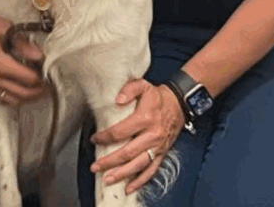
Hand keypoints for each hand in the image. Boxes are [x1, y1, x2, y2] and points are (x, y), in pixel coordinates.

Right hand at [0, 6, 45, 104]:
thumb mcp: (4, 28)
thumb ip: (22, 44)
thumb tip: (37, 55)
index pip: (26, 78)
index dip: (41, 77)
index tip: (47, 72)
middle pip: (21, 93)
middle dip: (37, 90)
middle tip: (47, 84)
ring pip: (12, 99)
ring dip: (27, 97)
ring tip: (37, 89)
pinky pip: (0, 97)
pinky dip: (13, 97)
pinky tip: (20, 90)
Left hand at [89, 80, 183, 194]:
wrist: (178, 104)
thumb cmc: (157, 96)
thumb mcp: (143, 85)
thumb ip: (129, 89)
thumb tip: (117, 99)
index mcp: (145, 118)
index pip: (121, 131)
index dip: (105, 137)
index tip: (94, 139)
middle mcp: (152, 135)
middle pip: (128, 152)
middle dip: (109, 161)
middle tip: (95, 166)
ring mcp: (158, 147)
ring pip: (138, 164)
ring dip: (122, 174)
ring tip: (107, 179)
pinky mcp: (162, 153)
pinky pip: (151, 170)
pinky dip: (140, 181)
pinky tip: (129, 188)